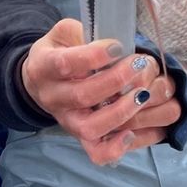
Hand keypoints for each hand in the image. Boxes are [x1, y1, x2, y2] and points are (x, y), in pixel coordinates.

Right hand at [21, 17, 179, 164]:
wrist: (42, 82)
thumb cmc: (61, 52)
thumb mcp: (65, 33)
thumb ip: (85, 34)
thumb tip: (118, 45)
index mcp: (45, 68)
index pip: (66, 64)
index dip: (94, 56)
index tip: (117, 47)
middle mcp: (54, 99)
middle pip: (83, 96)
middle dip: (116, 80)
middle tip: (139, 63)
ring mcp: (68, 122)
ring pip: (92, 128)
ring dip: (123, 112)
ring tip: (145, 94)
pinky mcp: (82, 138)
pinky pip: (98, 153)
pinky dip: (119, 147)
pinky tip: (137, 131)